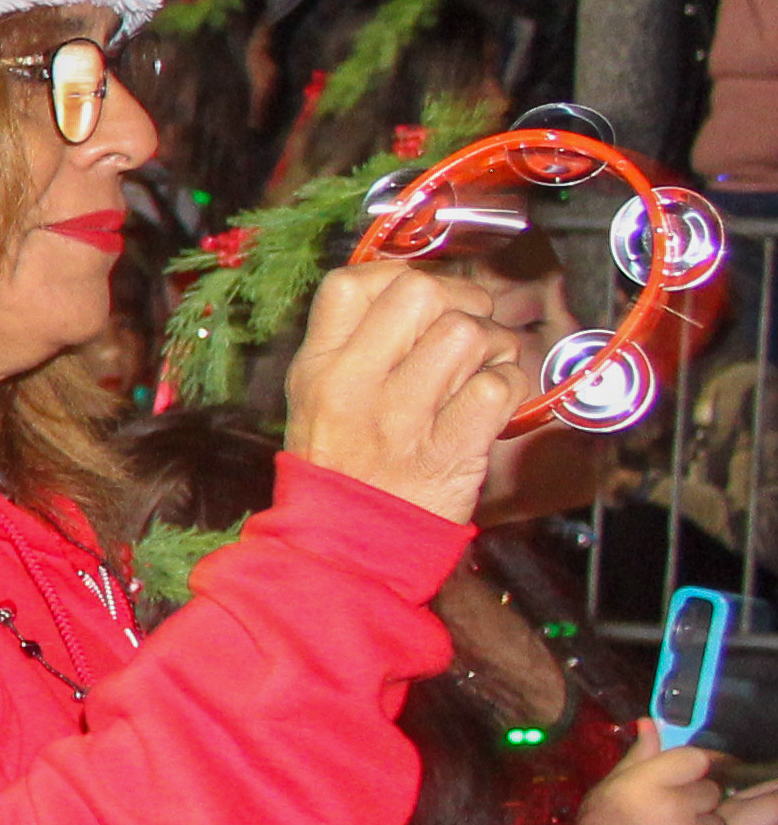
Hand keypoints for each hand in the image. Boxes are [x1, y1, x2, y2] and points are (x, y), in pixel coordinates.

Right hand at [280, 255, 521, 522]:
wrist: (347, 549)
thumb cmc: (339, 465)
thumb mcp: (316, 396)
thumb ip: (351, 341)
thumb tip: (408, 285)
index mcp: (318, 368)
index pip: (351, 283)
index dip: (397, 275)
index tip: (419, 298)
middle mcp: (356, 385)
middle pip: (419, 293)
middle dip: (459, 300)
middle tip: (467, 325)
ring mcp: (404, 418)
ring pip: (469, 334)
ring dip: (492, 343)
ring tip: (482, 367)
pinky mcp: (453, 448)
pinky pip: (500, 384)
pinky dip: (509, 383)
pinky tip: (492, 400)